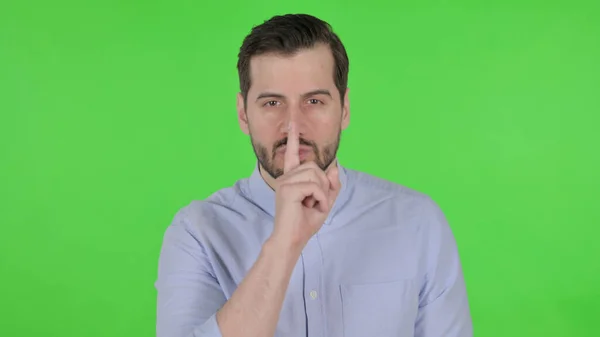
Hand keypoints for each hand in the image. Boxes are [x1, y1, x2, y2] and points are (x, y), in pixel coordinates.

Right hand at [270, 122, 340, 249]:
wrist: (292, 240)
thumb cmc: (304, 224)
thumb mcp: (324, 202)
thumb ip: (331, 185)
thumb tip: (334, 167)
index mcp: (291, 179)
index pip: (292, 155)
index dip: (293, 139)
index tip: (293, 123)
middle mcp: (286, 178)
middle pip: (315, 167)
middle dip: (324, 185)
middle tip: (316, 203)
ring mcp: (285, 182)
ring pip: (316, 175)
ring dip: (323, 193)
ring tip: (314, 206)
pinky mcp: (288, 189)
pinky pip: (315, 186)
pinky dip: (321, 199)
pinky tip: (314, 208)